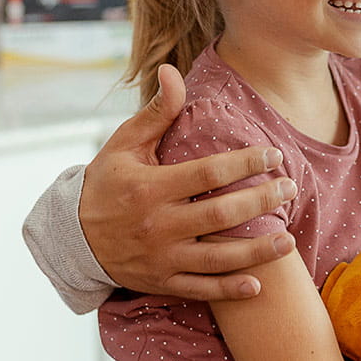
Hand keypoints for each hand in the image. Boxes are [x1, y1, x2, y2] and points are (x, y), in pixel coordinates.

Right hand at [79, 63, 297, 300]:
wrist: (72, 236)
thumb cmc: (106, 182)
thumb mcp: (125, 143)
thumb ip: (157, 111)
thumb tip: (172, 70)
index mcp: (151, 187)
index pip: (208, 173)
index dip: (246, 163)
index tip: (273, 154)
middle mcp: (158, 225)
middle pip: (220, 215)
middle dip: (261, 201)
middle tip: (288, 188)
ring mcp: (161, 257)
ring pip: (217, 258)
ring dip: (257, 251)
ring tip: (288, 240)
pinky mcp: (161, 281)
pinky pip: (200, 290)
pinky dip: (229, 290)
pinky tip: (257, 285)